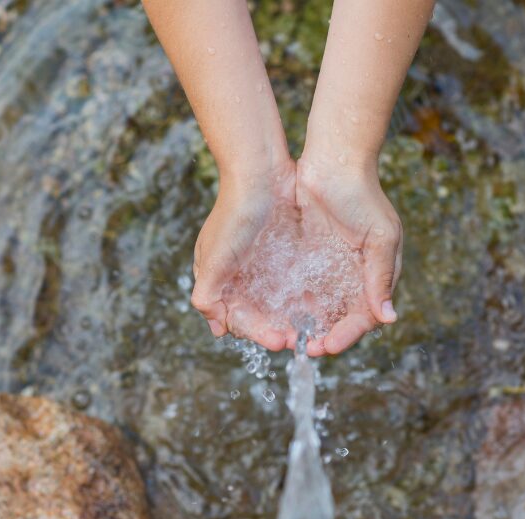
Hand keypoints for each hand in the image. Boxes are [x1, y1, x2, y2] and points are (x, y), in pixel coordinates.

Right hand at [190, 161, 297, 351]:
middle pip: (257, 314)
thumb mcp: (215, 257)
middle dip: (275, 329)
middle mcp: (238, 274)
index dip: (257, 333)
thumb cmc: (234, 212)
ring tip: (311, 329)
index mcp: (217, 278)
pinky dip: (301, 298)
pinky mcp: (282, 252)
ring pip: (275, 302)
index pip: (237, 319)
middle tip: (299, 340)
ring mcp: (260, 263)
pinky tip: (317, 306)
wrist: (261, 171)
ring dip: (290, 318)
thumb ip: (208, 293)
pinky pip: (292, 283)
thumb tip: (215, 326)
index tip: (280, 341)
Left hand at [295, 157, 402, 355]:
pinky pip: (301, 290)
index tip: (327, 346)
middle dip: (325, 336)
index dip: (347, 335)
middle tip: (306, 349)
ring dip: (308, 326)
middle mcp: (355, 277)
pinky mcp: (308, 259)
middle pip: (341, 319)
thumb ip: (381, 277)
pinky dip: (294, 306)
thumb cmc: (363, 195)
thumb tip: (389, 318)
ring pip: (320, 309)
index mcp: (377, 275)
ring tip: (291, 339)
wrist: (334, 160)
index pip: (365, 317)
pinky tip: (280, 316)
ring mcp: (330, 268)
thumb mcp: (380, 236)